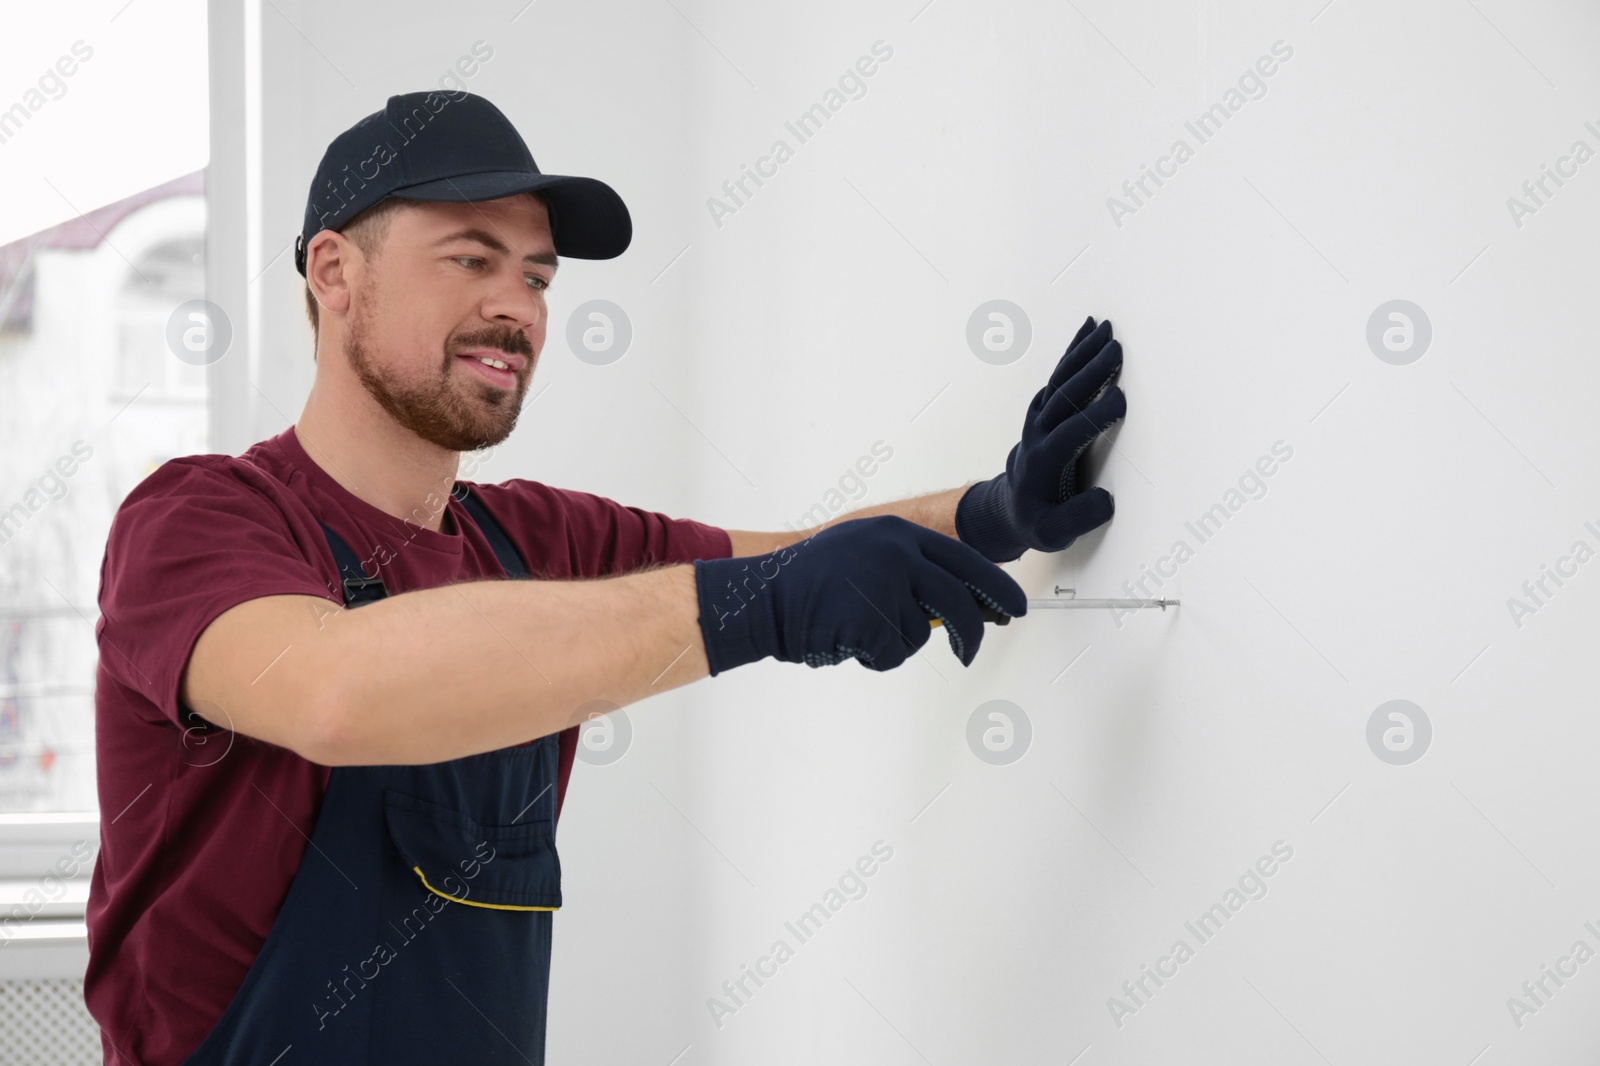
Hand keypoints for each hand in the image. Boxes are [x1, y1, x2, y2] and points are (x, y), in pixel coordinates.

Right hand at [693, 515, 1026, 674]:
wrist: (761, 597)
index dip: (995, 586)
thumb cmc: (808, 583)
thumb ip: (908, 570)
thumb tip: (956, 603)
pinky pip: (893, 652)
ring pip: (921, 632)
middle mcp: (897, 552)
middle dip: (972, 631)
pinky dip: (873, 656)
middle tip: (971, 651)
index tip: (1014, 606)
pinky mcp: (872, 616)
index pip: (964, 560)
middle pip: (958, 599)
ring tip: (855, 629)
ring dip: (893, 642)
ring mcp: (885, 583)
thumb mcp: (863, 555)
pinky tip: (844, 639)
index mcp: (897, 533)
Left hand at [954, 316, 1125, 561]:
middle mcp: (1036, 434)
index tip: (1119, 399)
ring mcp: (1037, 419)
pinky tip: (1090, 332)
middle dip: (1088, 372)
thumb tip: (1105, 501)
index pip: (1068, 433)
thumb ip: (1078, 519)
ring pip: (1059, 380)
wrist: (1008, 508)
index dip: (1092, 416)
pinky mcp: (1042, 410)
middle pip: (1062, 397)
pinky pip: (1059, 376)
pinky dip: (1074, 353)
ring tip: (1106, 330)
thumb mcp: (1053, 534)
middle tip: (1115, 349)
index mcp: (1041, 463)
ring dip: (1082, 354)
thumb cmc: (1036, 520)